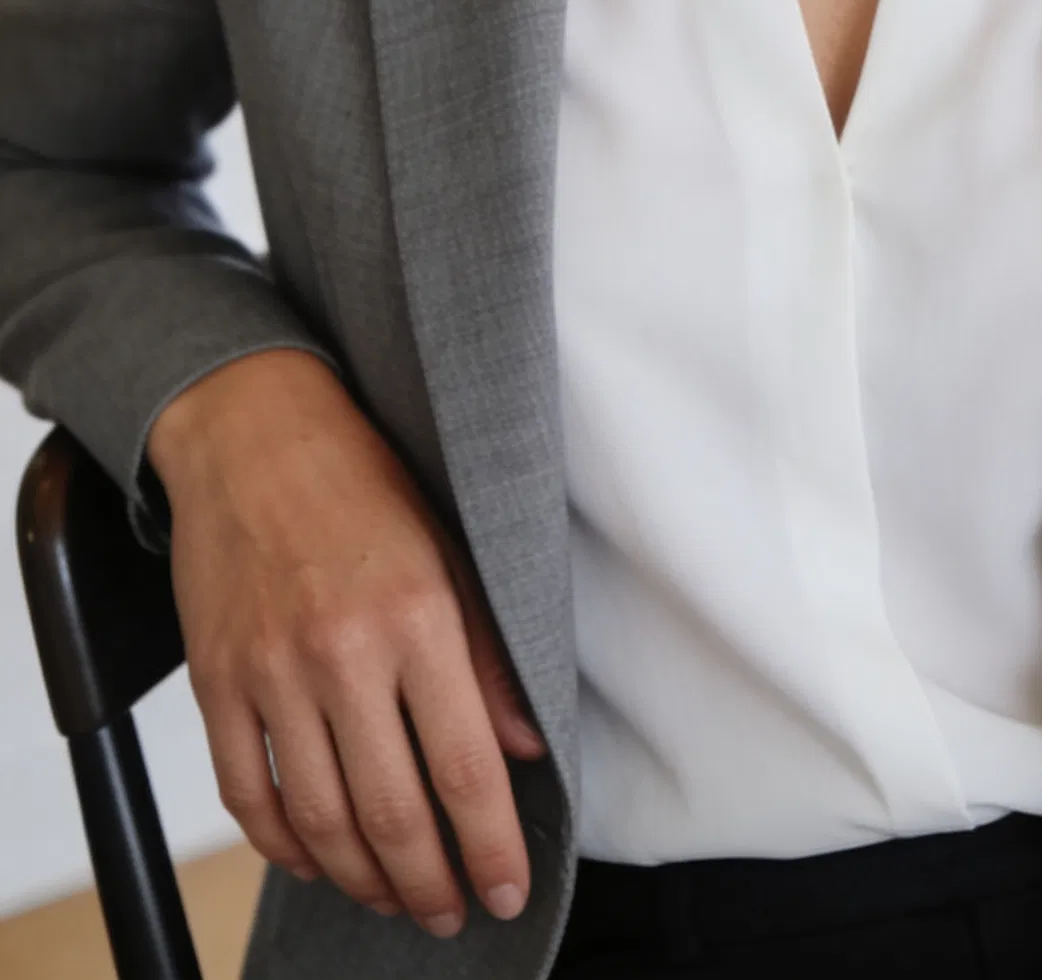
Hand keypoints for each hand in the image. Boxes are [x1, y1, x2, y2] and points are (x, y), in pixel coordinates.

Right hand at [148, 348, 544, 934]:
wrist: (252, 428)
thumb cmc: (364, 480)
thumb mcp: (452, 548)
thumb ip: (488, 656)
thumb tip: (526, 750)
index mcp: (416, 617)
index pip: (466, 768)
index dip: (492, 847)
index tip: (509, 891)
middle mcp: (343, 653)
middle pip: (392, 814)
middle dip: (430, 884)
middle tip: (451, 914)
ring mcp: (271, 671)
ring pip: (319, 822)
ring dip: (362, 880)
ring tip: (394, 897)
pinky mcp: (216, 680)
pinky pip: (247, 794)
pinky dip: (283, 844)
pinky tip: (316, 857)